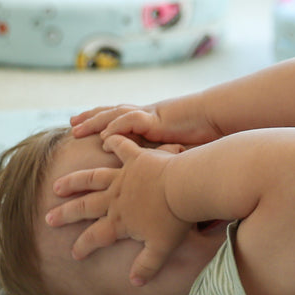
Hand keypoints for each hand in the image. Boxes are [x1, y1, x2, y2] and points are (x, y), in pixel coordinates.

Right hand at [48, 135, 191, 283]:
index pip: (96, 237)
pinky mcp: (136, 158)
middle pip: (84, 207)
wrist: (184, 189)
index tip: (74, 253)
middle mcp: (115, 199)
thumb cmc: (175, 221)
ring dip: (75, 182)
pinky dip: (114, 142)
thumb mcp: (162, 249)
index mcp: (120, 221)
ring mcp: (123, 177)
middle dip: (66, 214)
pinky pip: (122, 147)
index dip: (83, 246)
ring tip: (58, 185)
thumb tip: (135, 283)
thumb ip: (147, 266)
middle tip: (49, 218)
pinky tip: (104, 139)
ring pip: (92, 179)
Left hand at [70, 94, 219, 147]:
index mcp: (152, 124)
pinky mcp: (158, 118)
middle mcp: (148, 117)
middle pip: (112, 113)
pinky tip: (105, 136)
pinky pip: (132, 120)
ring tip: (77, 129)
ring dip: (95, 121)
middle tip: (72, 124)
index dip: (104, 124)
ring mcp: (152, 116)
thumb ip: (172, 162)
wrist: (222, 119)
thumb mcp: (183, 151)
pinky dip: (117, 127)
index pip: (122, 120)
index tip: (86, 130)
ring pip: (116, 114)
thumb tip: (169, 181)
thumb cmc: (207, 136)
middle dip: (91, 118)